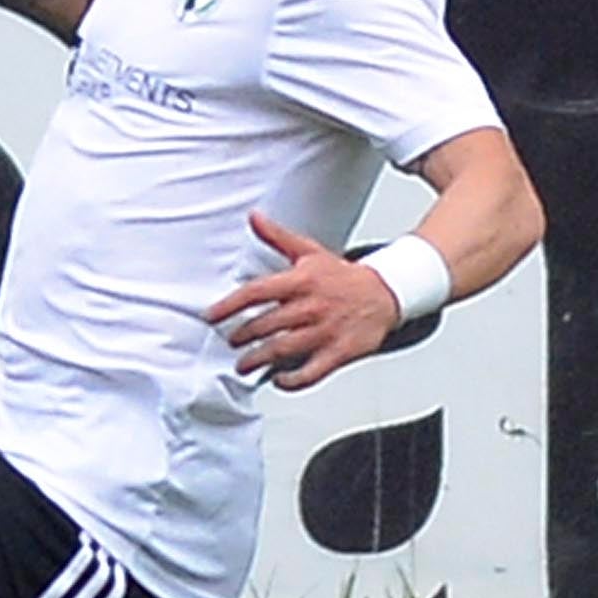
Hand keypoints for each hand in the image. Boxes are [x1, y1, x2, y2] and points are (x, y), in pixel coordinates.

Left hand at [203, 212, 403, 390]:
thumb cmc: (342, 276)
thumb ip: (277, 236)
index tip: (211, 316)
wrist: (386, 293)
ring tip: (244, 365)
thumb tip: (254, 217)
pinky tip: (279, 380)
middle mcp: (311, 306)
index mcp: (300, 281)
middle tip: (230, 342)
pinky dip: (293, 380)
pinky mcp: (340, 352)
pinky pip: (313, 372)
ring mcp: (326, 331)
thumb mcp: (309, 251)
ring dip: (259, 360)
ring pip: (285, 349)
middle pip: (267, 324)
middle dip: (242, 336)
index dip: (230, 305)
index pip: (256, 292)